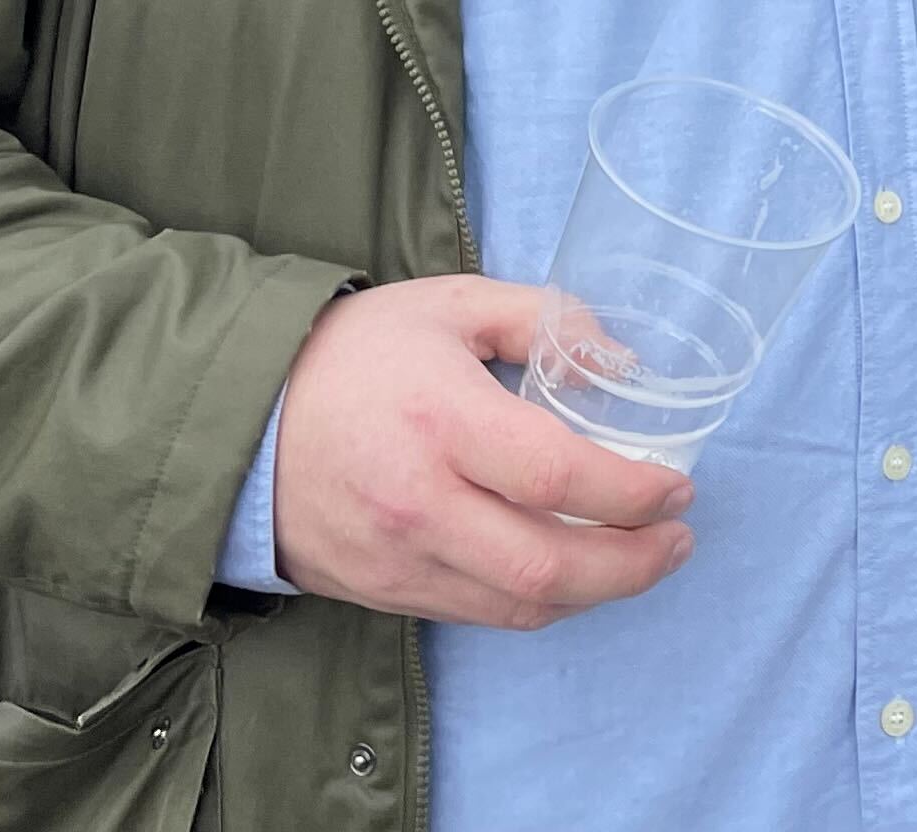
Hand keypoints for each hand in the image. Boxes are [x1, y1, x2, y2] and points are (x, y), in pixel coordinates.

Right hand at [268, 276, 697, 628]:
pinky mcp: (385, 592)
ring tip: (643, 559)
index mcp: (444, 422)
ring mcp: (401, 560)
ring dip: (596, 593)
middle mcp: (423, 505)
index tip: (679, 485)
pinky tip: (573, 571)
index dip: (635, 491)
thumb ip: (544, 320)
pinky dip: (538, 600)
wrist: (237, 422)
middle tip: (678, 539)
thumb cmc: (352, 354)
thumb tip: (621, 362)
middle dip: (634, 564)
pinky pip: (480, 612)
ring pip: (521, 604)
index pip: (561, 478)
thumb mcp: (451, 303)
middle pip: (550, 565)